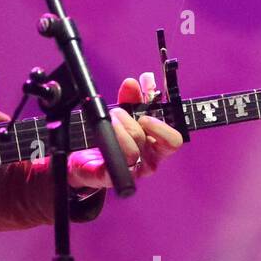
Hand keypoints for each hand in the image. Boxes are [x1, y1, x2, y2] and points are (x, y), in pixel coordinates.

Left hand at [67, 72, 183, 189]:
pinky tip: (103, 136)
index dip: (163, 120)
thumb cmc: (113, 138)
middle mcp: (150, 161)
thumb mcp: (123, 114)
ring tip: (109, 119)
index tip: (148, 106)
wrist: (86, 159)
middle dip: (136, 121)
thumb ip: (130, 99)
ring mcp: (132, 172)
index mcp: (158, 147)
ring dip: (120, 130)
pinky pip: (114, 162)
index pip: (173, 140)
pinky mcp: (112, 177)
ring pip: (134, 152)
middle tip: (118, 112)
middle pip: (154, 144)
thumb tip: (133, 83)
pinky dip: (110, 144)